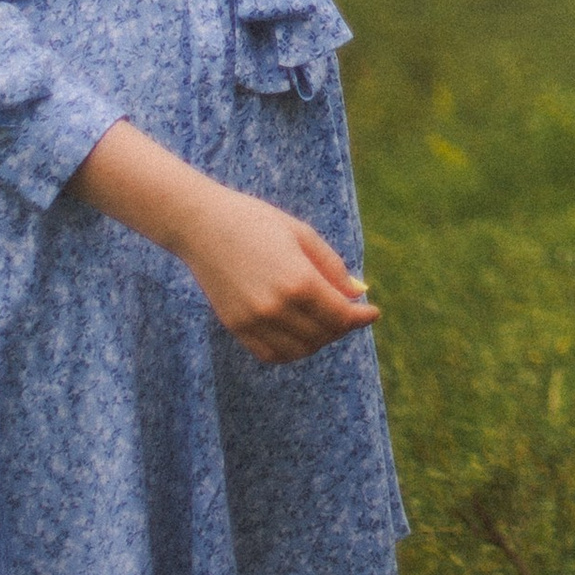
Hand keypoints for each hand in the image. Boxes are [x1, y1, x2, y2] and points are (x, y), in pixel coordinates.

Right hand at [177, 186, 379, 364]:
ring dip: (319, 340)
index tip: (373, 313)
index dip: (361, 318)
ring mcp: (254, 321)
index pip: (341, 315)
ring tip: (324, 321)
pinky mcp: (236, 327)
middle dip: (343, 326)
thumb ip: (332, 267)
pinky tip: (299, 333)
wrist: (202, 225)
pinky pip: (271, 354)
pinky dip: (291, 350)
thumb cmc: (256, 221)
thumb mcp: (303, 235)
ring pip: (299, 350)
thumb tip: (357, 293)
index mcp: (299, 280)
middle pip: (323, 334)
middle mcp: (277, 306)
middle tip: (348, 312)